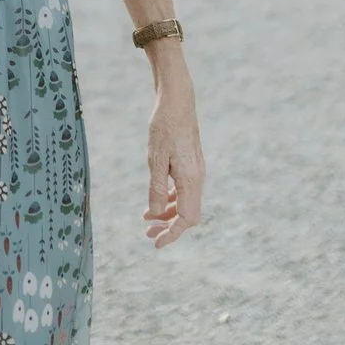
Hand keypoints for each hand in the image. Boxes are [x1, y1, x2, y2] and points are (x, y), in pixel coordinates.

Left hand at [144, 84, 205, 248]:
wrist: (178, 101)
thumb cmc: (164, 126)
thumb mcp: (155, 158)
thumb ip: (156, 187)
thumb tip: (154, 213)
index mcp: (190, 180)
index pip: (186, 219)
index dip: (172, 234)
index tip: (156, 244)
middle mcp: (198, 179)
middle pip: (188, 215)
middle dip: (169, 227)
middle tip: (147, 233)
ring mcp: (197, 172)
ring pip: (186, 203)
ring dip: (168, 214)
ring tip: (147, 219)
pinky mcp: (192, 165)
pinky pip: (184, 191)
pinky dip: (170, 199)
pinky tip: (156, 200)